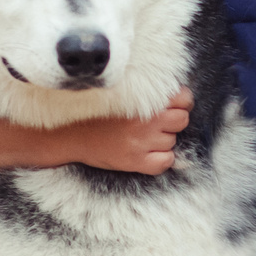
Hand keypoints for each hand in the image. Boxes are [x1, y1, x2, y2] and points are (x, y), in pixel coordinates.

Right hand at [50, 88, 192, 173]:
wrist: (71, 134)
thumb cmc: (98, 112)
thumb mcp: (123, 94)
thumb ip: (147, 93)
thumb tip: (178, 96)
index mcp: (143, 98)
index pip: (183, 99)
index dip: (181, 103)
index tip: (173, 106)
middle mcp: (145, 119)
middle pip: (181, 120)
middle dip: (173, 122)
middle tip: (155, 124)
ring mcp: (141, 141)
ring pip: (172, 141)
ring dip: (162, 140)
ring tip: (141, 138)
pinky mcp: (135, 161)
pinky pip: (166, 161)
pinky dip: (161, 159)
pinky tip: (146, 154)